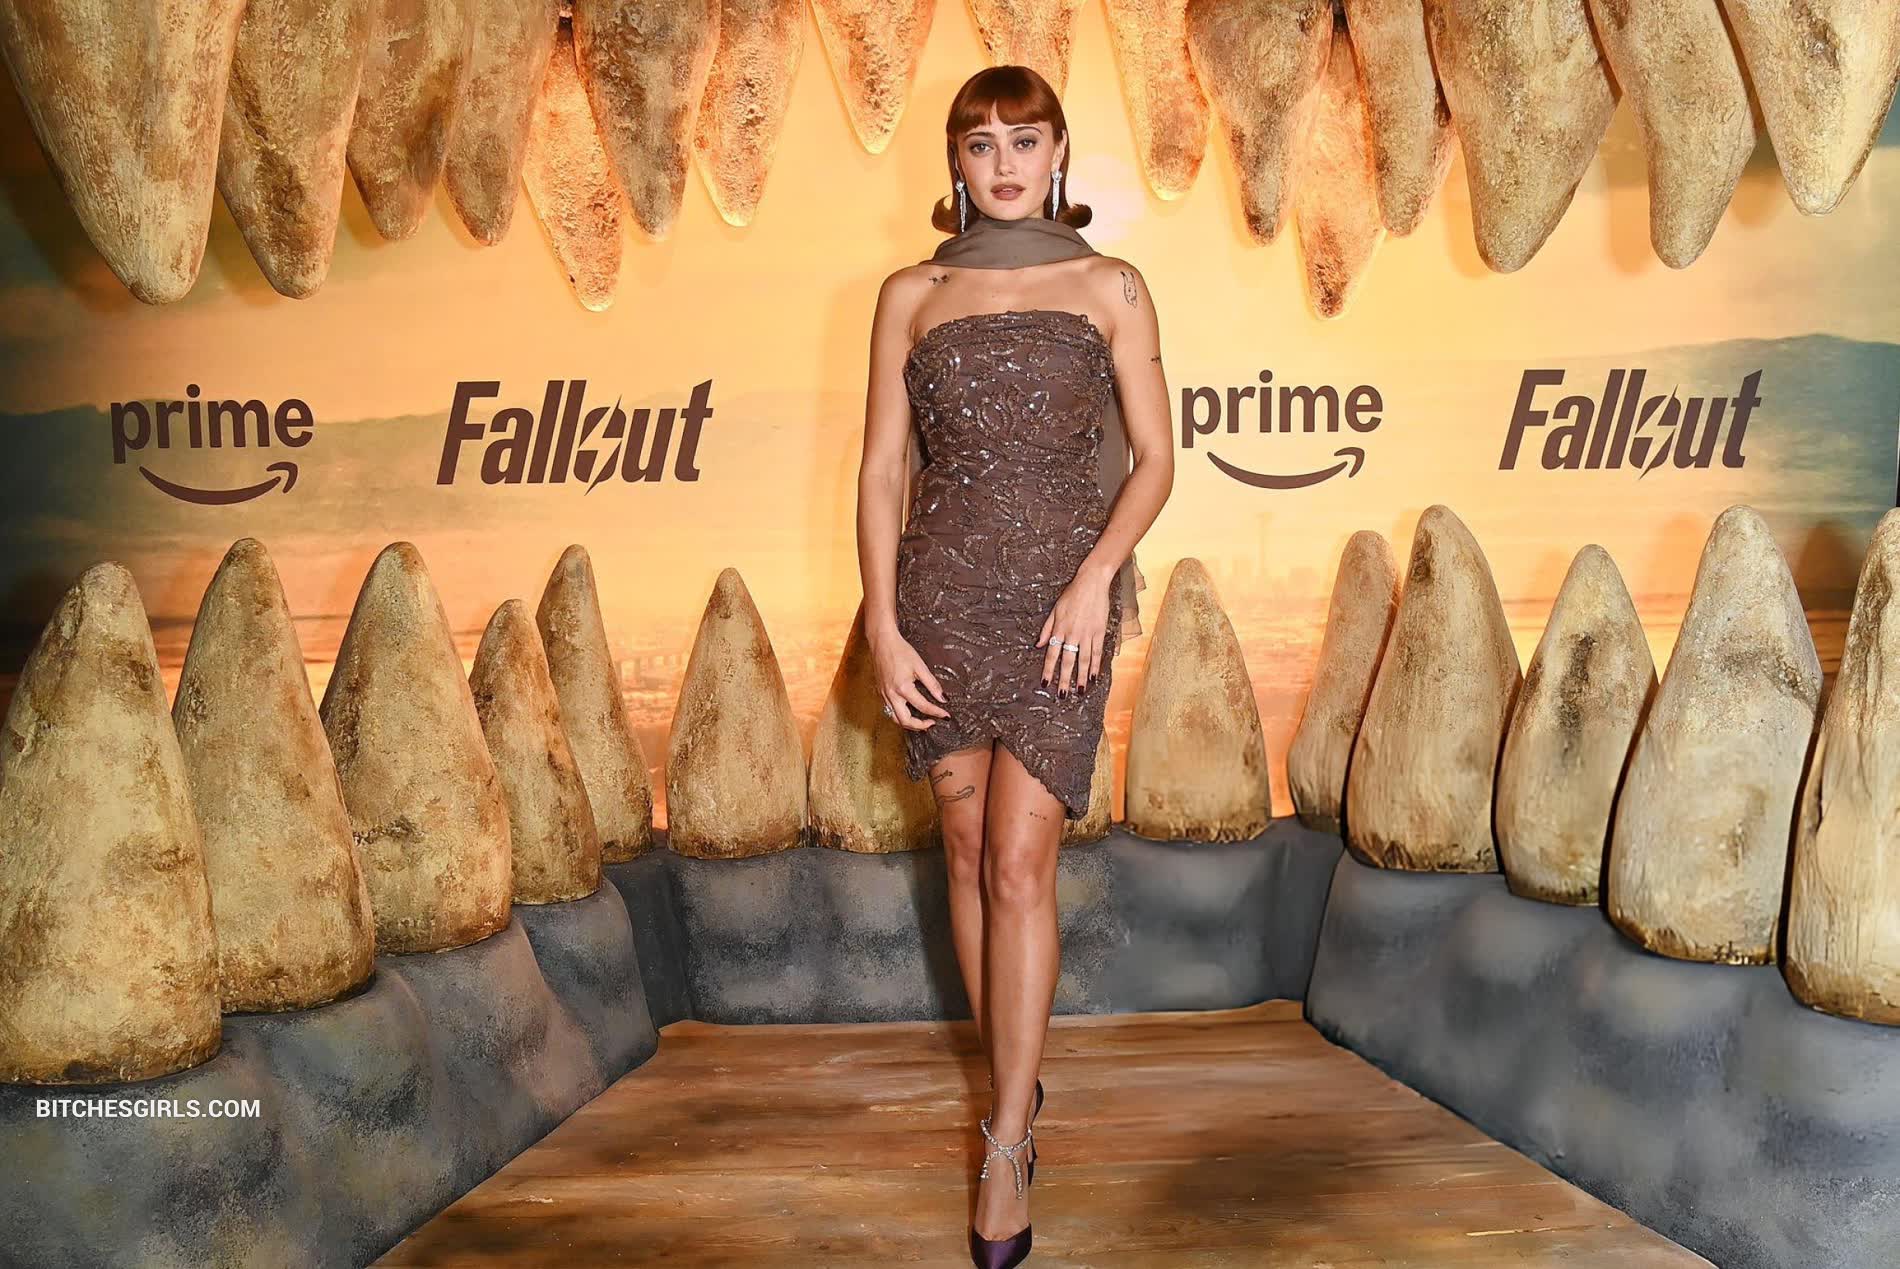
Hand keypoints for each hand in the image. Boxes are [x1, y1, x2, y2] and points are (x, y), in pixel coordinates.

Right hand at [871, 627, 950, 730]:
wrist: (882, 643)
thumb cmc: (900, 651)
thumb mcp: (920, 666)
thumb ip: (932, 684)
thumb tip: (943, 698)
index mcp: (903, 688)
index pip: (923, 706)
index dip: (937, 712)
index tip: (945, 715)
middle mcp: (892, 695)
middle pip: (906, 721)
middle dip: (920, 726)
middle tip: (932, 723)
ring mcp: (884, 695)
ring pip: (895, 719)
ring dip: (909, 724)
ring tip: (921, 722)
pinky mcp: (881, 693)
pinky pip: (889, 711)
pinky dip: (900, 716)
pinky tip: (908, 712)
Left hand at [1037, 570, 1111, 696]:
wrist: (1092, 583)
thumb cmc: (1072, 594)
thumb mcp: (1055, 610)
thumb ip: (1047, 629)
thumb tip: (1038, 645)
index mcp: (1059, 629)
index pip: (1052, 654)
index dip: (1048, 670)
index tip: (1045, 684)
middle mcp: (1072, 634)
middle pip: (1068, 661)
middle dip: (1064, 680)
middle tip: (1062, 695)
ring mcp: (1087, 634)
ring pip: (1084, 660)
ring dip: (1082, 677)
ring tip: (1080, 691)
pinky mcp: (1099, 632)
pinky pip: (1097, 652)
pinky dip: (1096, 666)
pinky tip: (1094, 677)